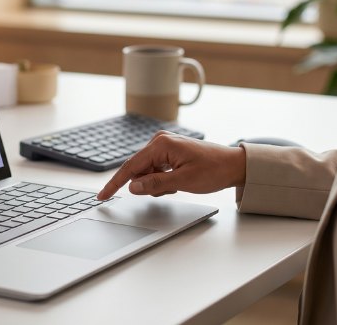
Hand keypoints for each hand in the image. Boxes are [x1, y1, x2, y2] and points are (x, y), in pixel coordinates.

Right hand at [96, 131, 245, 199]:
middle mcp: (159, 141)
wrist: (234, 165)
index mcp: (161, 144)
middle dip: (149, 185)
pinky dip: (162, 180)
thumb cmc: (214, 170)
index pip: (130, 167)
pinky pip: (155, 170)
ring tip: (178, 183)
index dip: (115, 184)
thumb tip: (132, 187)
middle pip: (138, 170)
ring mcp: (163, 145)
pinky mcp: (168, 152)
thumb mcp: (183, 181)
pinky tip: (178, 180)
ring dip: (157, 183)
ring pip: (146, 172)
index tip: (102, 195)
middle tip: (171, 188)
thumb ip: (154, 184)